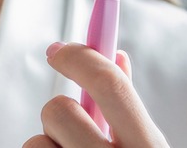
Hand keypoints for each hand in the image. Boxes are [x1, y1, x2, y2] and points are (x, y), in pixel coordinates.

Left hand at [24, 43, 169, 147]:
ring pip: (38, 140)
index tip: (58, 49)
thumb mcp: (147, 146)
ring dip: (51, 142)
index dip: (79, 58)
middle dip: (61, 107)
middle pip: (61, 111)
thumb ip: (131, 106)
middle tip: (70, 119)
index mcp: (148, 147)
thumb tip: (117, 55)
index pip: (109, 84)